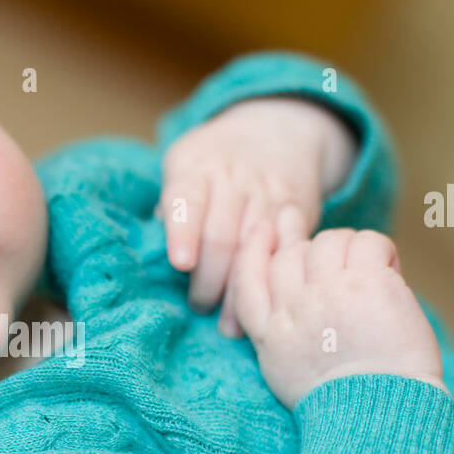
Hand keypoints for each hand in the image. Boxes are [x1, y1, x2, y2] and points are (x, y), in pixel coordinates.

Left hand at [154, 97, 344, 336]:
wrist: (277, 130)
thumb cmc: (214, 161)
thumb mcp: (184, 164)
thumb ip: (170, 207)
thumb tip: (156, 253)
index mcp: (196, 168)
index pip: (187, 199)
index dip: (183, 232)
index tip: (180, 263)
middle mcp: (234, 178)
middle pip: (222, 236)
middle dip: (207, 280)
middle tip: (198, 304)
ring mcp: (268, 195)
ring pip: (254, 251)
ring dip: (238, 293)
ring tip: (225, 324)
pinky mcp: (297, 211)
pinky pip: (285, 254)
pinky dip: (272, 283)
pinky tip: (262, 306)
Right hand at [231, 226, 446, 409]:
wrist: (377, 416)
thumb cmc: (343, 405)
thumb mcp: (287, 374)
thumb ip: (279, 337)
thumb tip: (288, 308)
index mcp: (270, 334)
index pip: (248, 276)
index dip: (255, 247)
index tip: (267, 229)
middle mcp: (293, 309)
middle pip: (291, 252)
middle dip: (310, 242)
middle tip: (335, 248)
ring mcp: (328, 293)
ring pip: (329, 241)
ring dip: (351, 249)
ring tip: (371, 273)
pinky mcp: (367, 283)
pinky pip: (369, 242)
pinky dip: (382, 252)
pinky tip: (392, 273)